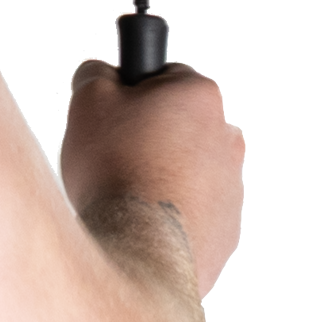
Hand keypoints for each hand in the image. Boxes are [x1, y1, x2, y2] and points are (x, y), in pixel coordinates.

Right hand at [60, 58, 242, 293]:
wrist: (139, 248)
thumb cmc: (117, 171)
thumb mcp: (88, 100)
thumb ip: (95, 74)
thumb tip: (100, 73)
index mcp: (200, 96)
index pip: (164, 78)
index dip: (131, 96)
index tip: (112, 116)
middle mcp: (227, 138)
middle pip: (179, 125)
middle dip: (149, 137)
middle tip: (113, 156)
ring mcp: (232, 188)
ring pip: (189, 171)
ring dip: (162, 176)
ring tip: (126, 195)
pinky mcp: (227, 231)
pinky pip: (195, 212)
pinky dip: (171, 214)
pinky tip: (142, 223)